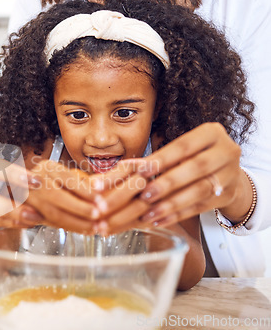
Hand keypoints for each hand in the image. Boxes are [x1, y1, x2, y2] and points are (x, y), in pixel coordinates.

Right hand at [25, 159, 104, 233]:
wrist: (23, 189)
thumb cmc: (50, 183)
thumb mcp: (63, 176)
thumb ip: (80, 182)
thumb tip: (99, 187)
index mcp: (49, 168)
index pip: (68, 178)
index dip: (85, 190)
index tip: (100, 199)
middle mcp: (37, 180)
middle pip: (58, 196)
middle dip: (80, 208)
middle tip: (98, 215)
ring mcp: (29, 196)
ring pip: (52, 212)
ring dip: (75, 222)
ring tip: (93, 227)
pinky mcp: (26, 211)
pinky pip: (49, 222)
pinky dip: (67, 227)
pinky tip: (82, 230)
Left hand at [95, 123, 250, 232]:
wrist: (226, 171)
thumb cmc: (192, 156)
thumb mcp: (179, 151)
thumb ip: (156, 158)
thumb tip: (125, 167)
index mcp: (211, 134)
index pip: (183, 146)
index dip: (162, 159)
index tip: (140, 170)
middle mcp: (226, 152)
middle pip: (196, 168)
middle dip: (167, 182)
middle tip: (144, 195)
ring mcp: (229, 175)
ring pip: (200, 190)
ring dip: (172, 203)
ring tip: (149, 212)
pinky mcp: (226, 196)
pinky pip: (200, 207)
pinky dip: (177, 215)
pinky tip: (159, 220)